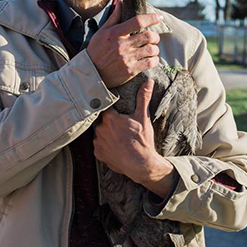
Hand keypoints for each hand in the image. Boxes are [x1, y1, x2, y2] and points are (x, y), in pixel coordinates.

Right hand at [86, 2, 161, 88]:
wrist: (91, 73)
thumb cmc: (96, 50)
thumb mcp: (102, 32)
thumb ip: (114, 17)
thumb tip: (121, 2)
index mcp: (115, 33)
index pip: (138, 22)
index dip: (151, 18)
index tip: (159, 17)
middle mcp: (122, 45)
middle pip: (149, 36)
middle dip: (155, 36)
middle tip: (153, 38)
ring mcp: (127, 58)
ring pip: (152, 50)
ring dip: (155, 49)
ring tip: (151, 49)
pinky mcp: (130, 70)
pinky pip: (150, 63)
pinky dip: (154, 60)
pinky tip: (150, 59)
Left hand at [93, 80, 174, 198]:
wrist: (141, 164)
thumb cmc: (142, 140)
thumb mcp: (143, 117)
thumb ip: (143, 98)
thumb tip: (148, 82)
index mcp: (110, 118)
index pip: (105, 107)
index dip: (110, 108)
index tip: (115, 109)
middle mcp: (100, 129)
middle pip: (101, 120)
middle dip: (109, 122)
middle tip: (120, 126)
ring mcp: (98, 142)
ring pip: (99, 133)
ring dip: (105, 133)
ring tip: (118, 137)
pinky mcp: (98, 153)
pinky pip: (98, 145)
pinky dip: (104, 145)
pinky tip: (114, 146)